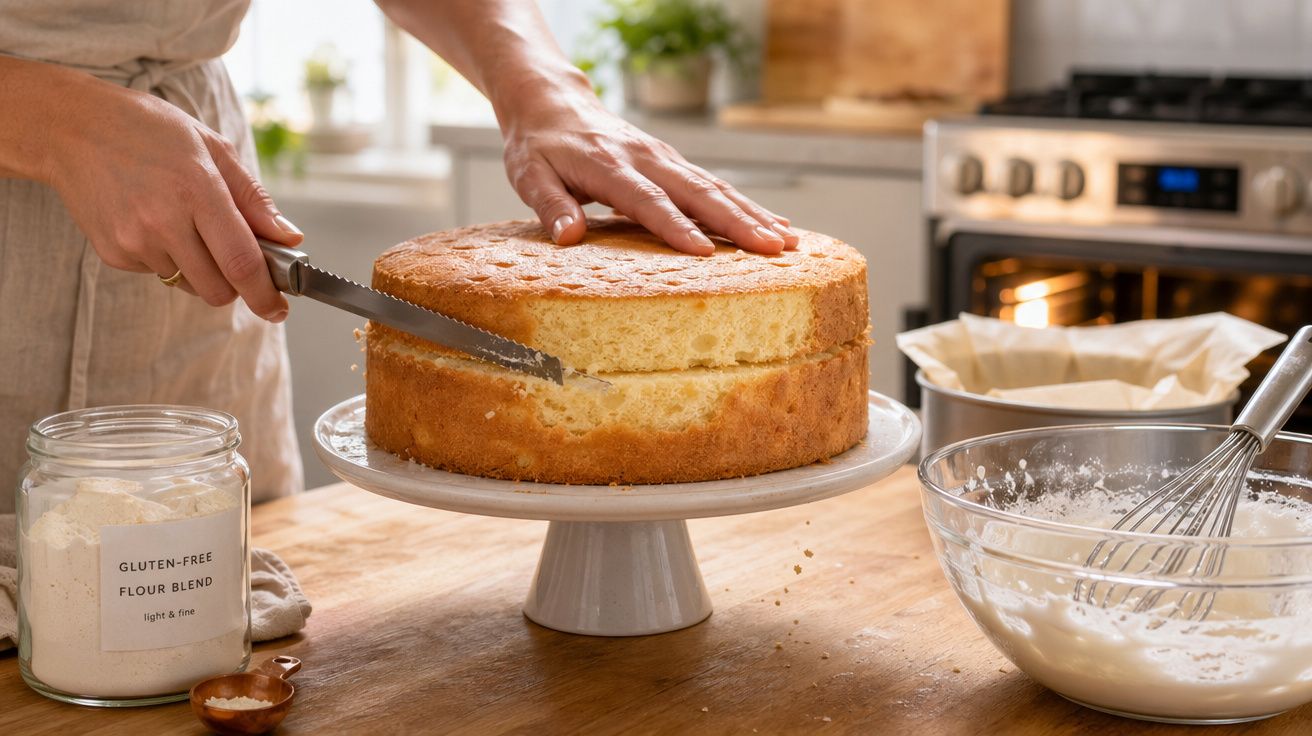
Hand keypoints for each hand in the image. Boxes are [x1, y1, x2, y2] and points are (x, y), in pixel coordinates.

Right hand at [45, 75, 301, 321]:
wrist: (71, 127)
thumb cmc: (149, 130)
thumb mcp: (212, 147)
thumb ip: (254, 198)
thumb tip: (289, 237)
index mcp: (197, 189)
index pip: (241, 262)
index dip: (265, 294)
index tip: (279, 308)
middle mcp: (163, 221)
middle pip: (217, 289)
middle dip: (235, 285)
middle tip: (235, 258)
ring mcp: (134, 240)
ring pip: (188, 284)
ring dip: (199, 268)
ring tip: (183, 222)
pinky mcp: (112, 253)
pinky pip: (158, 273)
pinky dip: (167, 258)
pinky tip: (153, 221)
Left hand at [500, 90, 797, 255]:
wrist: (554, 103)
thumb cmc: (539, 146)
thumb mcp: (528, 174)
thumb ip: (549, 204)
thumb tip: (567, 237)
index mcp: (609, 165)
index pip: (647, 200)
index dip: (675, 226)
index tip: (704, 252)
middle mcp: (647, 159)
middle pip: (698, 192)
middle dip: (738, 222)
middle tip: (772, 250)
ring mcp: (666, 159)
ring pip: (716, 188)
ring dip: (754, 215)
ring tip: (789, 243)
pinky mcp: (675, 164)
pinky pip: (716, 187)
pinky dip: (748, 206)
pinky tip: (777, 225)